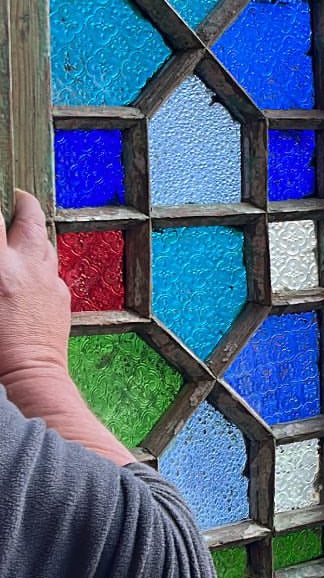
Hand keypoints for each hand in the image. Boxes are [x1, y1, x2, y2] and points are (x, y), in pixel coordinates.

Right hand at [0, 191, 71, 409]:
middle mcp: (28, 267)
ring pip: (45, 240)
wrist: (30, 379)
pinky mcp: (62, 297)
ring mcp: (50, 280)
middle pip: (29, 216)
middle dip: (20, 202)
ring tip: (20, 230)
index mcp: (0, 270)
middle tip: (13, 197)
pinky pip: (52, 268)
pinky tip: (29, 271)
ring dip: (32, 231)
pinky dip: (40, 262)